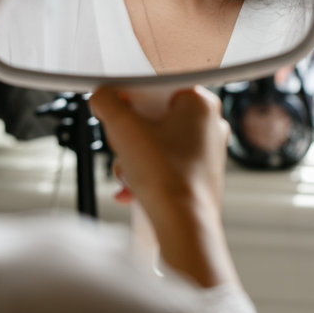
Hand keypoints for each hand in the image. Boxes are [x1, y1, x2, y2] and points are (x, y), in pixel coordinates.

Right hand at [90, 85, 238, 286]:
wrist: (183, 226)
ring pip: (159, 143)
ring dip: (135, 158)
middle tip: (121, 146)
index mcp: (201, 102)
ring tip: (126, 173)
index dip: (131, 97)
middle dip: (131, 135)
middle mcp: (211, 124)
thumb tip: (101, 96)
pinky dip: (147, 175)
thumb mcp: (122, 128)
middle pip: (156, 116)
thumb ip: (106, 102)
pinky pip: (167, 165)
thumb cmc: (164, 176)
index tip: (117, 109)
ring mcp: (209, 152)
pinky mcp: (202, 176)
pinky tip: (130, 190)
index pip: (157, 86)